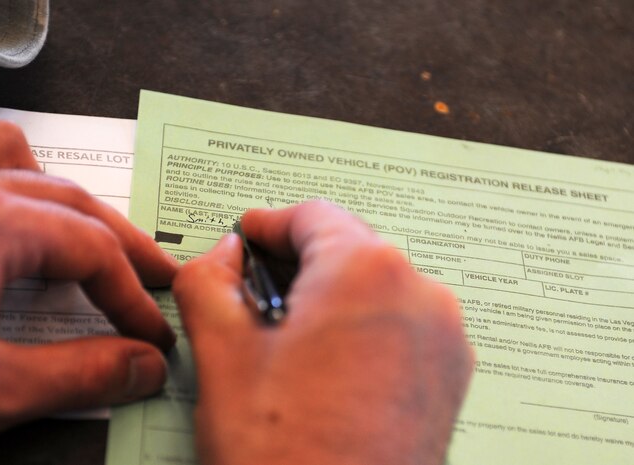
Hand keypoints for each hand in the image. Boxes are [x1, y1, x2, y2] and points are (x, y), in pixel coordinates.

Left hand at [0, 121, 177, 448]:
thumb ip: (79, 377)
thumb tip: (145, 368)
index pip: (94, 250)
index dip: (135, 296)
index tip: (155, 337)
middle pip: (74, 202)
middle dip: (125, 244)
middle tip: (159, 279)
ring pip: (22, 166)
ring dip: (71, 205)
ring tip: (97, 239)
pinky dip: (9, 183)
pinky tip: (12, 216)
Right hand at [173, 200, 473, 464]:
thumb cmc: (288, 458)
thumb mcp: (223, 356)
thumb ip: (209, 282)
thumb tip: (220, 257)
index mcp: (368, 272)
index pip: (312, 216)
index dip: (268, 226)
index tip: (246, 237)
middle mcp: (421, 295)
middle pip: (347, 248)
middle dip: (297, 262)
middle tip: (254, 290)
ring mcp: (444, 338)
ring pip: (375, 287)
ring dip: (329, 296)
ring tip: (287, 335)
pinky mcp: (449, 375)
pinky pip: (399, 325)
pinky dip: (362, 327)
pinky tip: (326, 364)